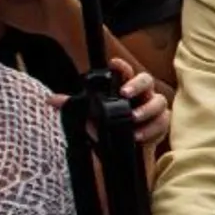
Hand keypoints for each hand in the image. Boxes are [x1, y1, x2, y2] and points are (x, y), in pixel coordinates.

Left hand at [51, 57, 169, 144]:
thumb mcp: (88, 117)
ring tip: (133, 118)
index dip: (121, 66)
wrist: (125, 149)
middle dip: (137, 85)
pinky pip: (163, 122)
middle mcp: (142, 95)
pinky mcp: (161, 124)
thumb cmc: (109, 128)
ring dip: (146, 110)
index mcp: (124, 88)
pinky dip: (152, 129)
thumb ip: (73, 107)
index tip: (114, 64)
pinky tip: (138, 135)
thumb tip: (51, 100)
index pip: (125, 72)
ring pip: (159, 102)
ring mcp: (153, 109)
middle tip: (124, 94)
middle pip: (147, 80)